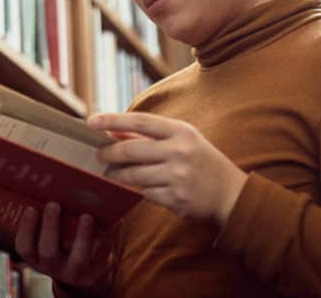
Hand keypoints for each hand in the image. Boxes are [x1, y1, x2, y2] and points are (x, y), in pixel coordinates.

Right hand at [13, 201, 110, 292]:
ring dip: (82, 235)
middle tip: (54, 204)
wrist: (86, 270)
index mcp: (37, 256)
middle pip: (48, 252)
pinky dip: (107, 238)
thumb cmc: (63, 241)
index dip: (26, 228)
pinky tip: (111, 222)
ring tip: (87, 215)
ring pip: (78, 258)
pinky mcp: (97, 271)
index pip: (25, 247)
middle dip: (50, 227)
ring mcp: (76, 272)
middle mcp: (53, 268)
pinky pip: (102, 256)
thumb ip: (46, 215)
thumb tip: (52, 182)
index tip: (31, 207)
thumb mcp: (50, 235)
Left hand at [91, 112, 247, 225]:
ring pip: (134, 176)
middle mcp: (179, 152)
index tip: (90, 121)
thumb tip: (113, 131)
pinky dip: (139, 190)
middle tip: (99, 155)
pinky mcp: (175, 199)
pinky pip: (145, 194)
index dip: (112, 120)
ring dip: (118, 175)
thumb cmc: (200, 160)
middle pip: (131, 150)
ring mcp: (177, 177)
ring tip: (111, 173)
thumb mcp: (181, 139)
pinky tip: (138, 188)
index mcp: (181, 131)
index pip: (139, 122)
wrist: (230, 193)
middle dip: (109, 153)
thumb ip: (149, 135)